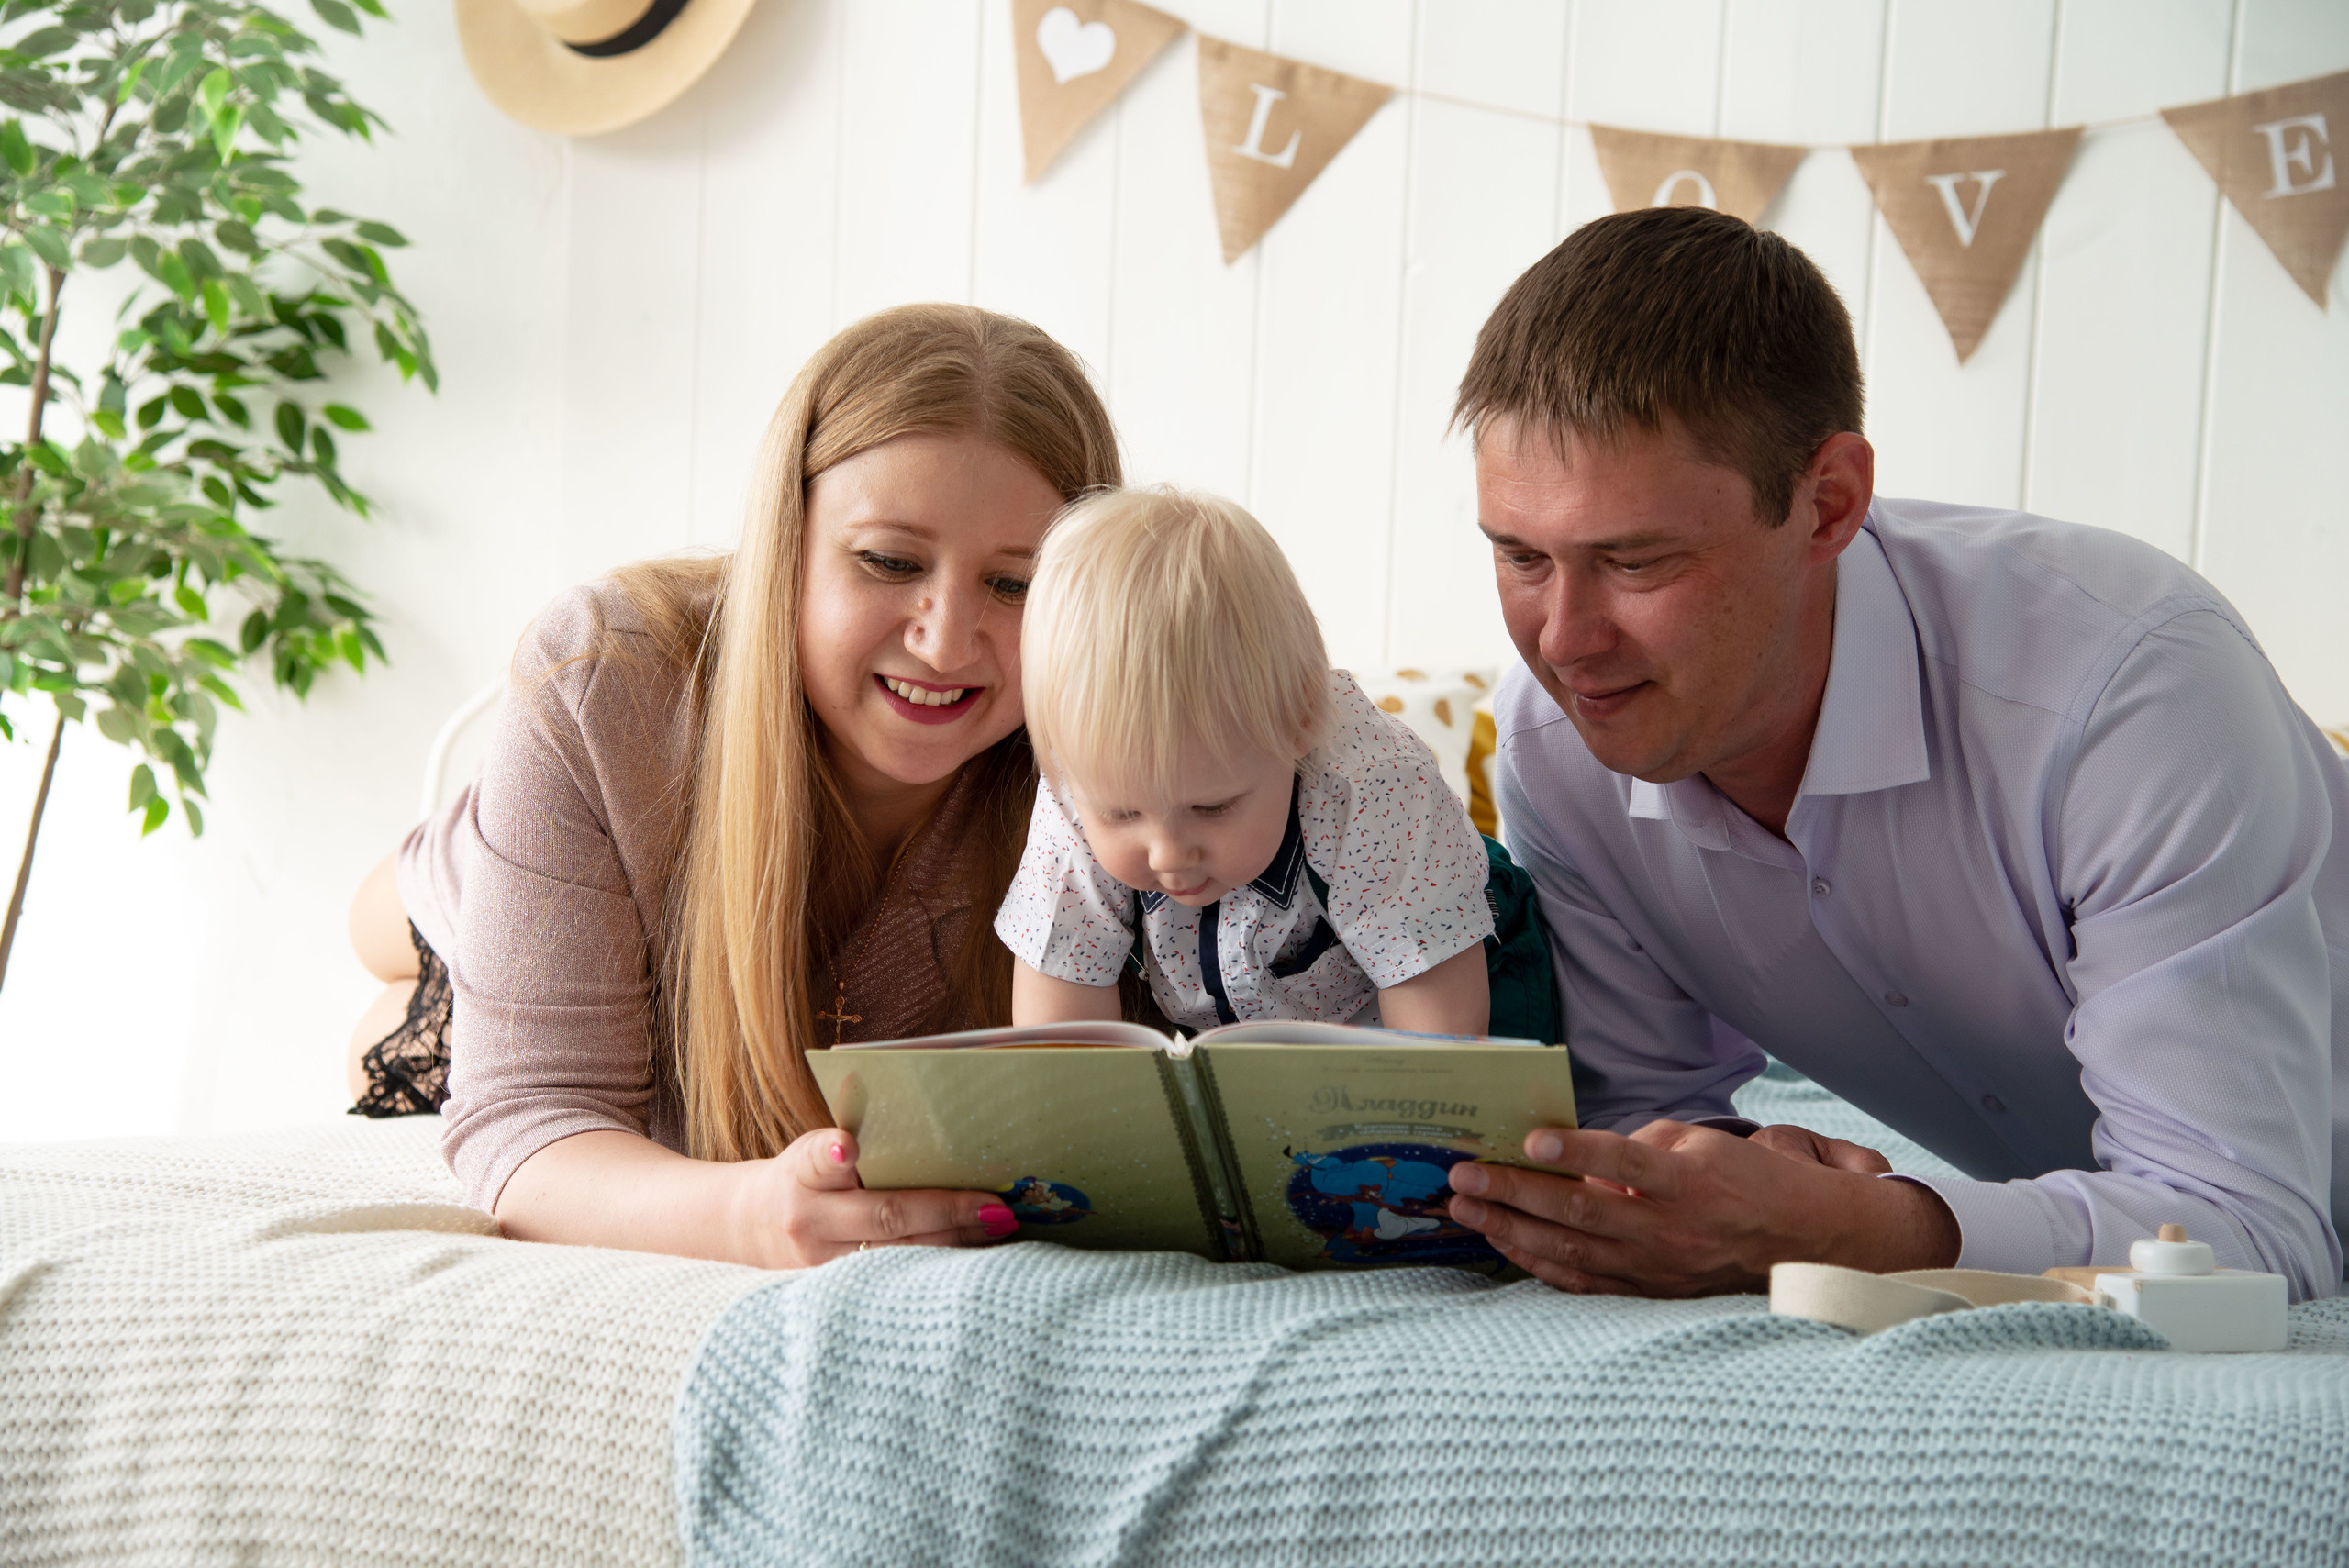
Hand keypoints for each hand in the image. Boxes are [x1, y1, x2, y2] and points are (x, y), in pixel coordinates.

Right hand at [734, 1127, 1018, 1268]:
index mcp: (801, 1174)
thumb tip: (922, 1125)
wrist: (749, 1227)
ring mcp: (821, 1265)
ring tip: (1000, 1228)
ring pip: (898, 1257)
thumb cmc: (801, 1177)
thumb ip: (850, 1144)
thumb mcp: (810, 1149)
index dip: (832, 1154)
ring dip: (954, 1244)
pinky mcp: (837, 1295)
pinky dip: (939, 1268)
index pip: (817, 1160)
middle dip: (946, 1211)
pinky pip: (897, 1282)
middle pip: (883, 1217)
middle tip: (996, 1206)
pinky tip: (976, 1257)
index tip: (847, 1145)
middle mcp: (807, 1222)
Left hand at [1444, 1120, 1958, 1295]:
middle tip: (1462, 1177)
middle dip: (1515, 1194)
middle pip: (1581, 1212)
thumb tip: (1584, 1158)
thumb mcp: (1706, 1144)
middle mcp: (1669, 1229)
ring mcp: (1657, 1267)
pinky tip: (1503, 1243)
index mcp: (1688, 1182)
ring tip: (1465, 1209)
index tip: (1532, 1140)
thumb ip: (1644, 1146)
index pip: (1624, 1164)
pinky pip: (1584, 1281)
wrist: (1803, 1244)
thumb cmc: (1749, 1181)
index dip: (1577, 1153)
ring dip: (1512, 1229)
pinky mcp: (1649, 1291)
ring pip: (1572, 1251)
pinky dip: (1539, 1264)